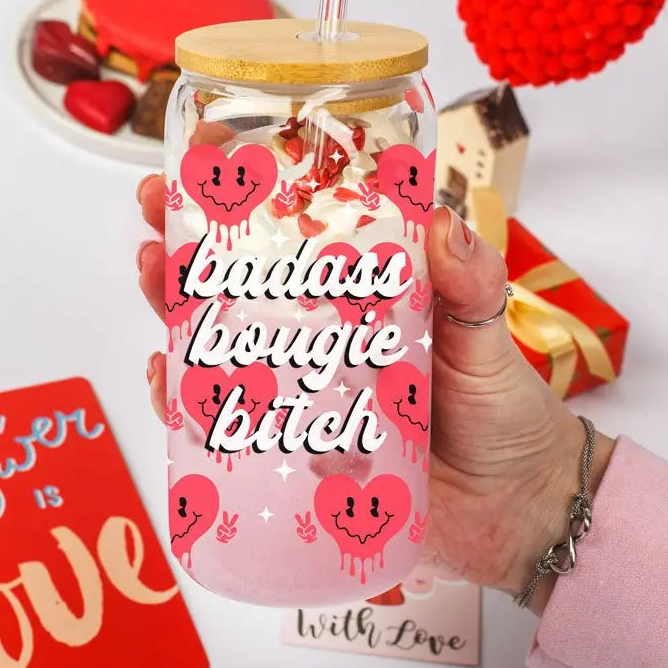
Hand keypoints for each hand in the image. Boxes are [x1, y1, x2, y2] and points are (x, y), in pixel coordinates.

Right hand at [137, 175, 612, 611]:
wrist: (514, 509)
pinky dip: (186, 403)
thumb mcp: (484, 335)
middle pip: (235, 288)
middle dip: (185, 246)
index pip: (292, 239)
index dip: (246, 200)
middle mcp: (317, 341)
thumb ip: (471, 284)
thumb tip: (442, 221)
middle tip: (155, 214)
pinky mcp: (288, 458)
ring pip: (216, 348)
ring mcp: (297, 397)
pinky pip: (224, 427)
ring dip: (171, 312)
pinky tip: (167, 380)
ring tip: (153, 276)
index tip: (206, 158)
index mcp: (357, 299)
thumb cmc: (501, 410)